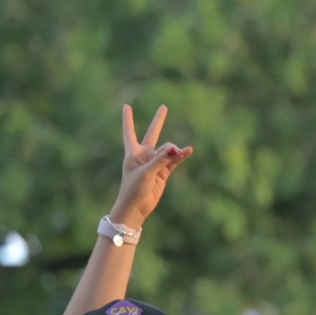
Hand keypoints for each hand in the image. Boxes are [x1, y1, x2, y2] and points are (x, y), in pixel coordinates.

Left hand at [109, 103, 194, 229]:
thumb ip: (161, 160)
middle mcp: (144, 155)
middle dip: (159, 121)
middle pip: (153, 133)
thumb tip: (176, 149)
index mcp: (133, 152)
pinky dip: (181, 155)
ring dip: (174, 151)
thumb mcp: (146, 172)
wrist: (136, 208)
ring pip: (168, 149)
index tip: (127, 106)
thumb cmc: (133, 189)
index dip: (128, 119)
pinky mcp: (164, 172)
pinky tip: (188, 151)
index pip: (130, 131)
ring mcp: (155, 163)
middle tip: (164, 107)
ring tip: (182, 153)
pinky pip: (174, 160)